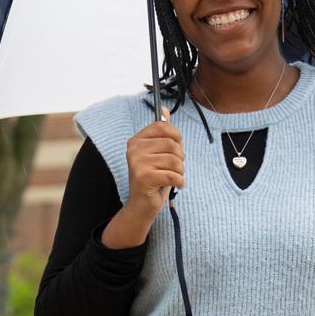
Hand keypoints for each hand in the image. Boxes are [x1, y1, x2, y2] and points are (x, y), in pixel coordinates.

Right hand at [125, 106, 184, 221]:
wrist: (141, 205)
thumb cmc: (154, 177)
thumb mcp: (158, 153)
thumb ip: (161, 132)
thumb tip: (165, 110)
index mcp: (136, 140)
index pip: (161, 126)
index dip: (176, 135)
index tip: (177, 146)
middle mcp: (134, 149)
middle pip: (171, 144)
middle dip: (180, 157)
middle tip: (175, 167)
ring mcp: (137, 163)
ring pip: (174, 160)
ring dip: (180, 171)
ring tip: (174, 177)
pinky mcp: (144, 178)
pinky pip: (173, 175)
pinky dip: (180, 181)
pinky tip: (177, 185)